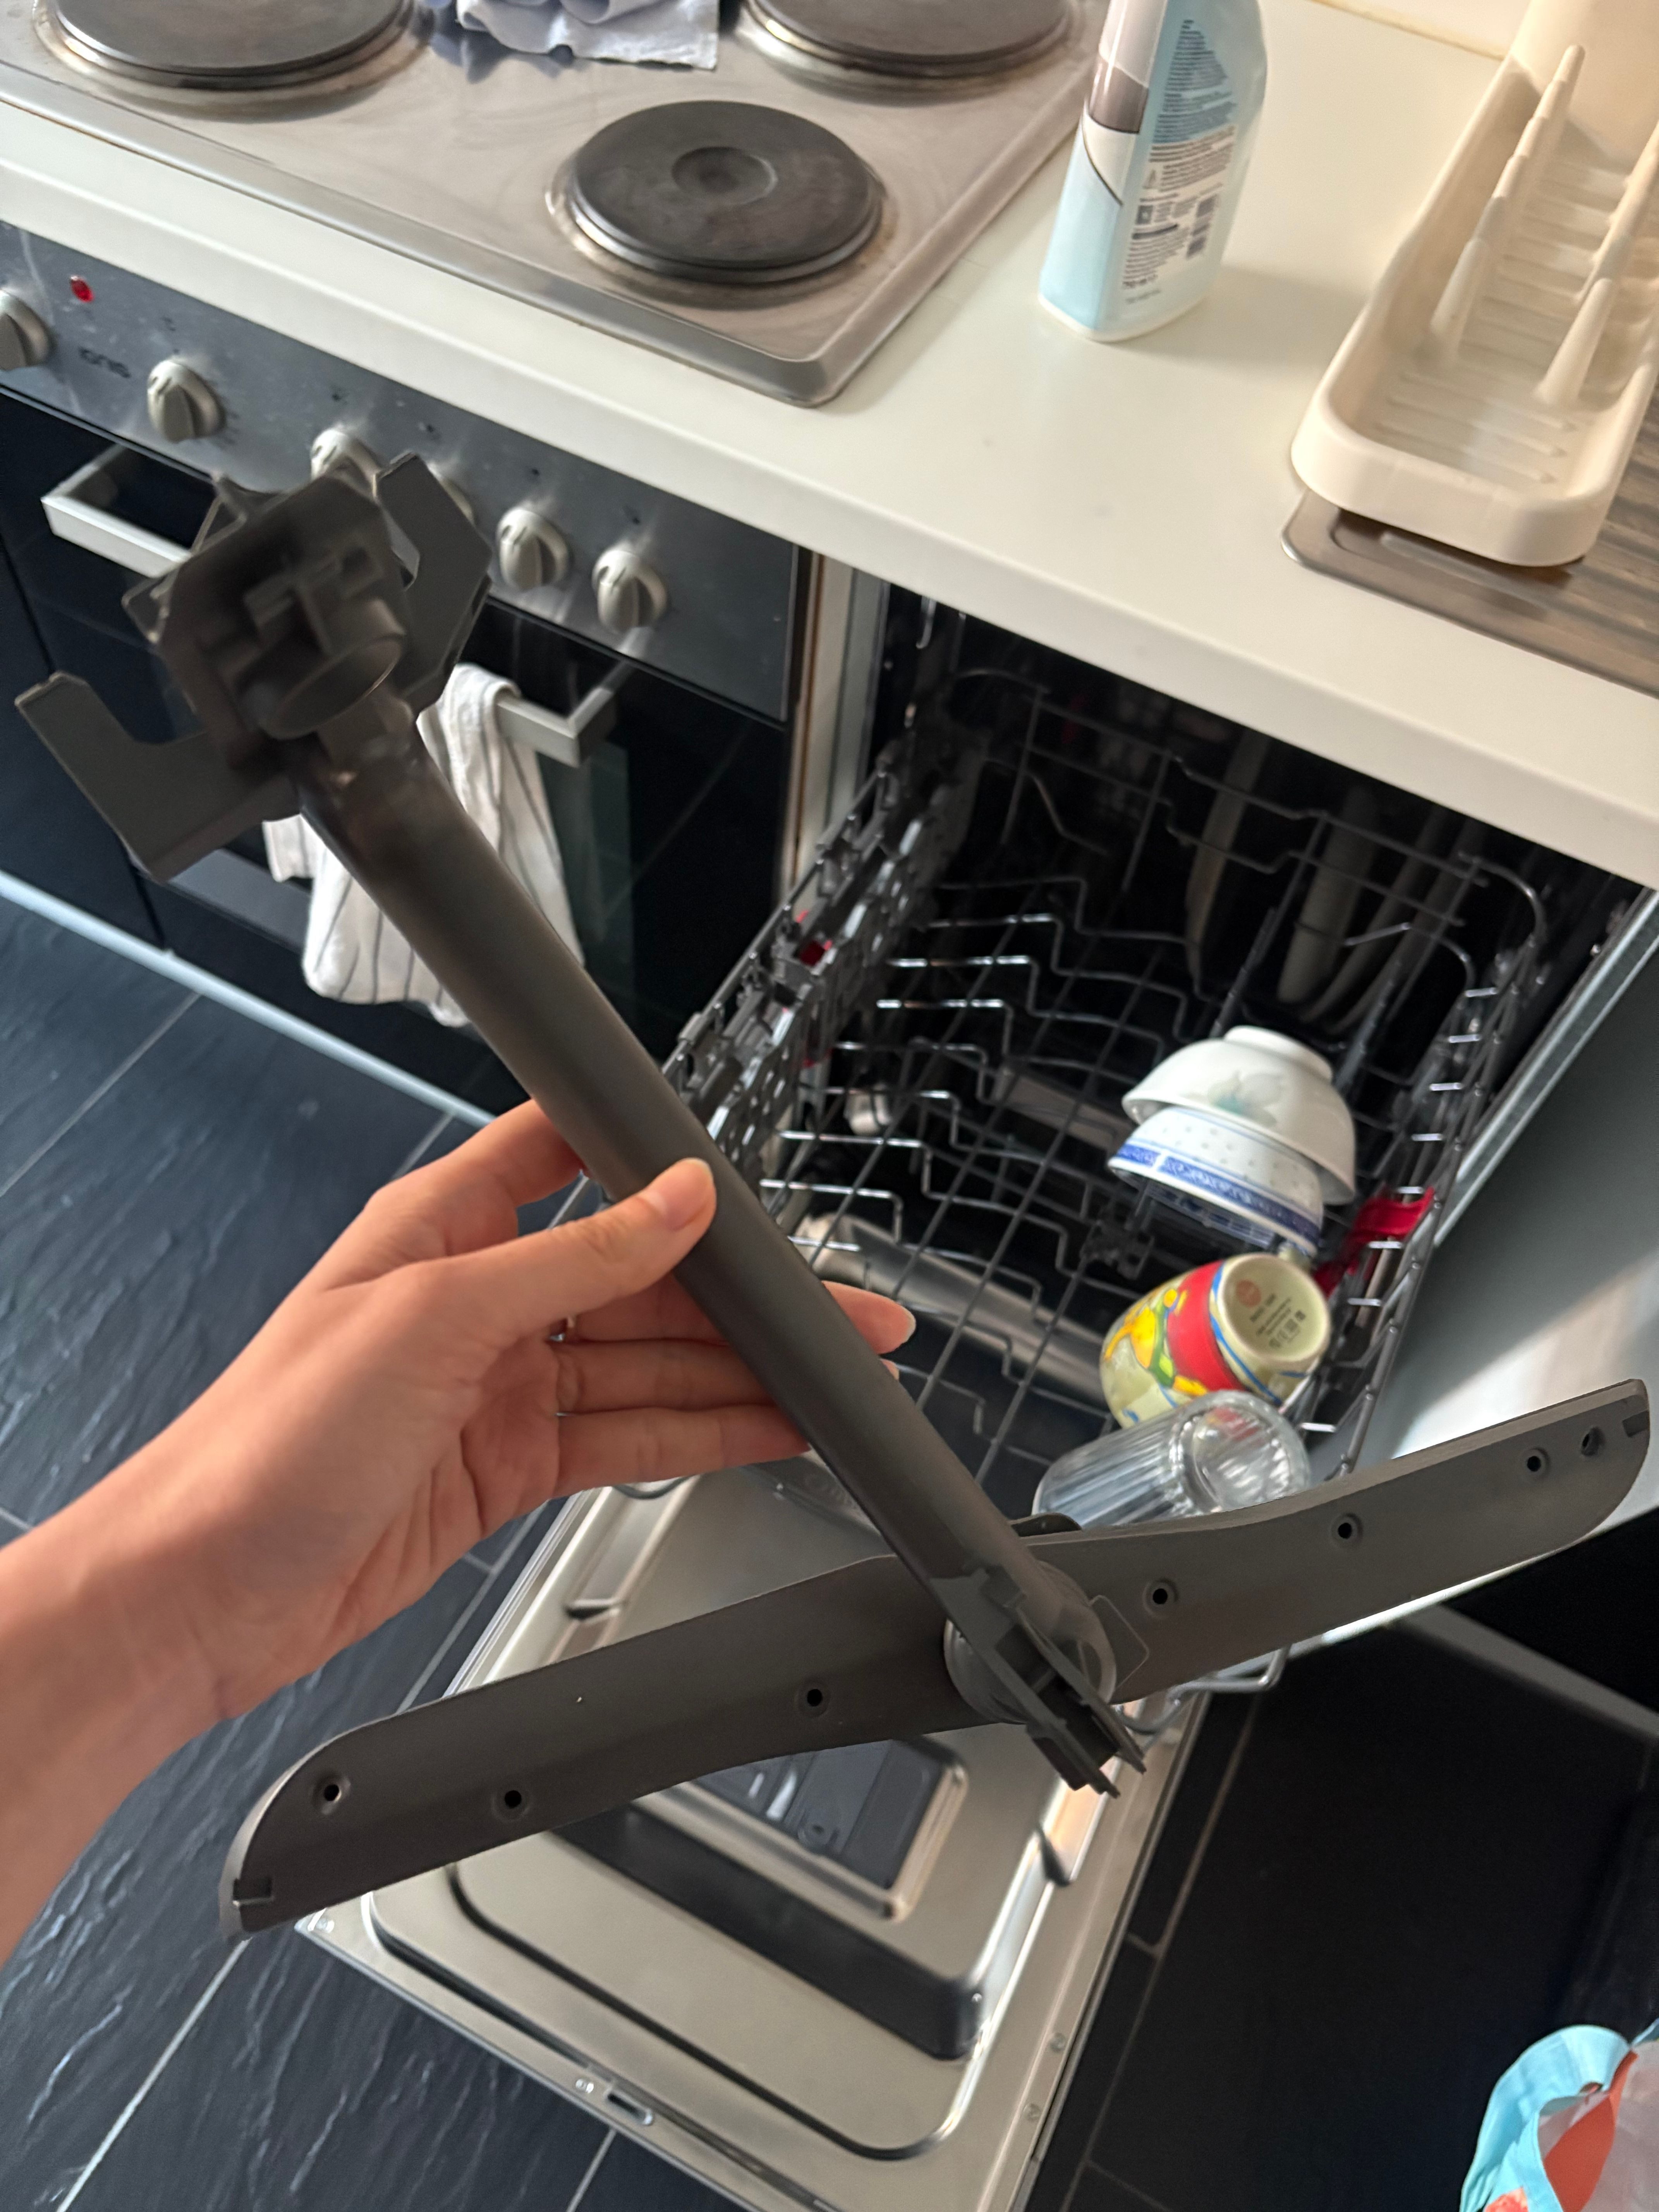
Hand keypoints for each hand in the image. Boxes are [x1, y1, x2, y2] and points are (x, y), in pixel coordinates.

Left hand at [101, 1103, 911, 1724]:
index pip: (571, 1156)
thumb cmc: (267, 1438)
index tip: (748, 1179)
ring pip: (649, 1367)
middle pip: (640, 1281)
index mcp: (444, 1225)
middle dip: (742, 1297)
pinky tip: (769, 1428)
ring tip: (837, 1376)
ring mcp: (498, 1386)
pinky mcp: (509, 1466)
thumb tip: (678, 1199)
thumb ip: (574, 1255)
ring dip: (743, 1373)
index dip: (659, 1159)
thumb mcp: (434, 1313)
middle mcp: (478, 1299)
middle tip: (841, 1310)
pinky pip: (628, 1438)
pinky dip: (702, 1435)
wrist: (203, 1590)